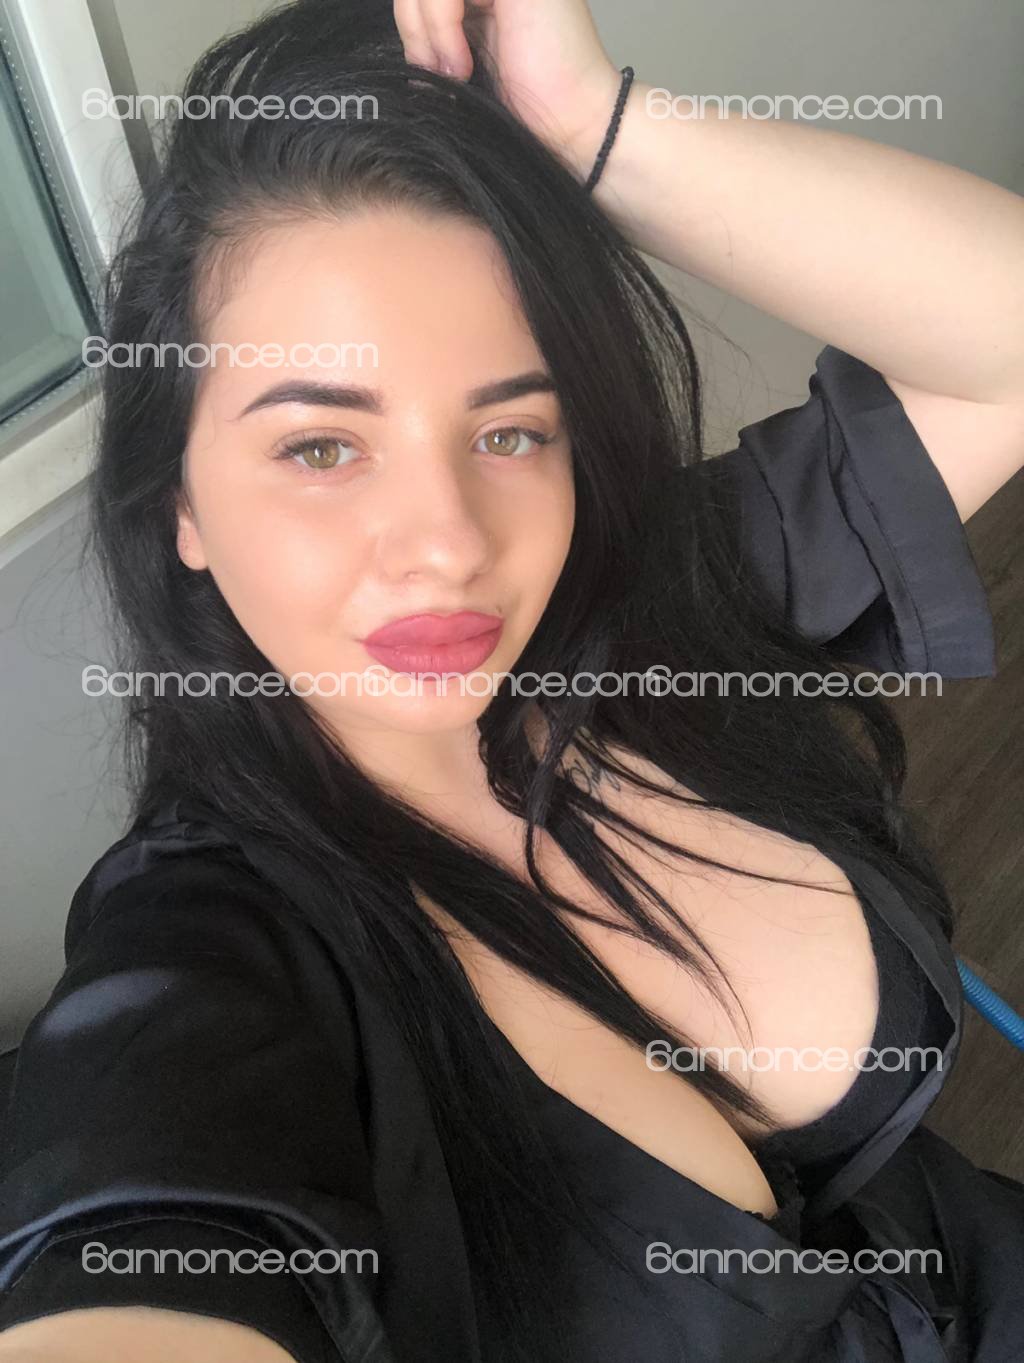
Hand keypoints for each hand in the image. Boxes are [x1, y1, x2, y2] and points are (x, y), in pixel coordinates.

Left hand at [393, 0, 621, 177]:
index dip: (411, 21)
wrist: (575, 127)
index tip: (426, 70)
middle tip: (433, 73)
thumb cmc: (528, 108)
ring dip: (426, 30)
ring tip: (454, 72)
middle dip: (413, 24)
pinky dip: (441, 26)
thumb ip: (431, 33)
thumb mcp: (460, 61)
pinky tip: (463, 63)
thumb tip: (399, 21)